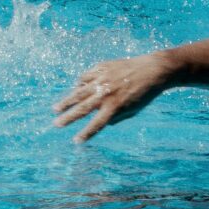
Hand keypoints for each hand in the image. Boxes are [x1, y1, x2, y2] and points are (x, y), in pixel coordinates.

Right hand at [52, 53, 174, 142]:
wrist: (152, 70)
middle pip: (82, 109)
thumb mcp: (134, 110)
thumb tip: (104, 123)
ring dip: (66, 102)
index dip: (86, 134)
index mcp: (115, 107)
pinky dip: (80, 84)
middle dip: (68, 118)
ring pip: (78, 92)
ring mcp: (102, 80)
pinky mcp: (102, 68)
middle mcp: (106, 94)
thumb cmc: (145, 93)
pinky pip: (86, 77)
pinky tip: (76, 89)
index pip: (96, 124)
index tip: (76, 141)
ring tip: (55, 109)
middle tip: (56, 124)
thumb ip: (117, 117)